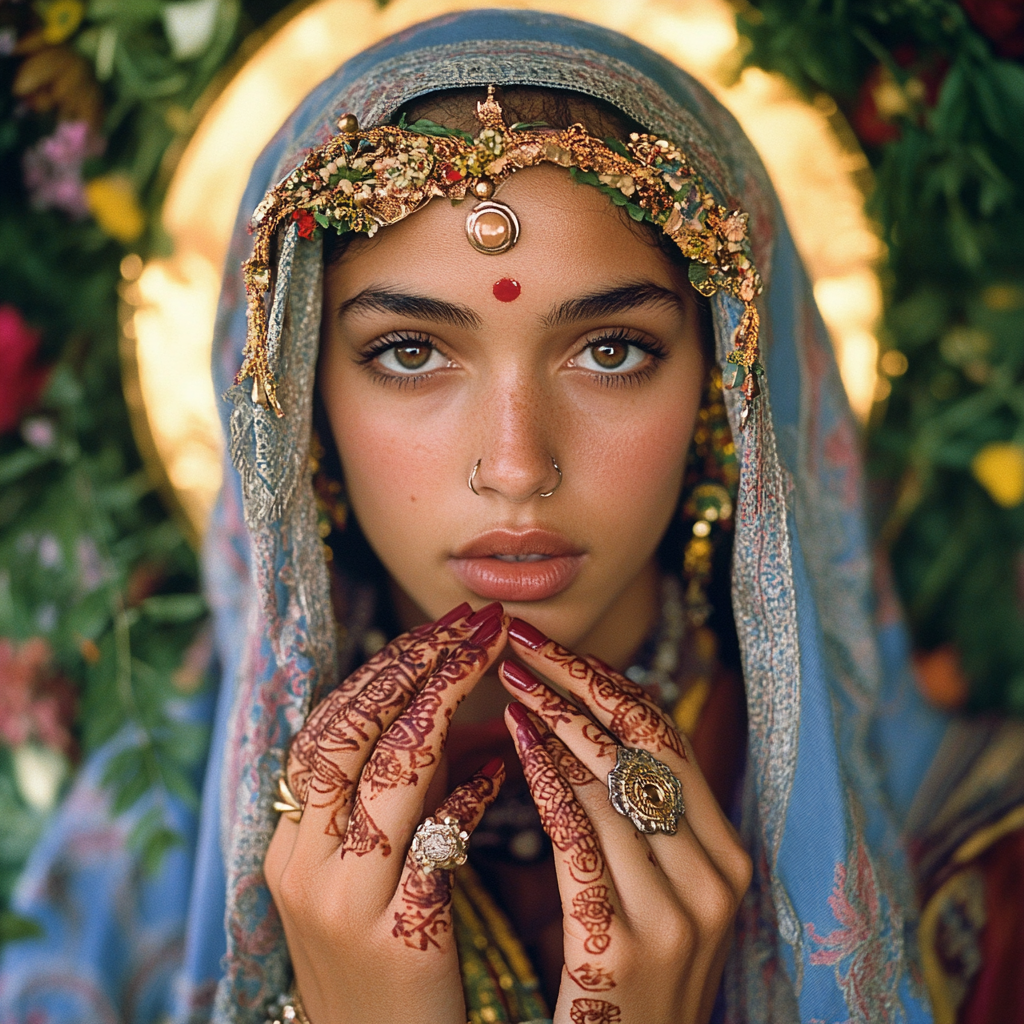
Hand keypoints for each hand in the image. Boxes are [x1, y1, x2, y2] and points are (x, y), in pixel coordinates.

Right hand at [264, 602, 507, 1023]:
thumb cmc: (381, 966)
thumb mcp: (365, 876)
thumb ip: (391, 802)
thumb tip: (444, 721)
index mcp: (290, 845)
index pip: (325, 730)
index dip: (383, 671)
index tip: (436, 627)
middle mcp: (303, 865)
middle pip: (347, 737)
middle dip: (410, 668)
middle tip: (467, 624)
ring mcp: (344, 903)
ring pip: (382, 776)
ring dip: (439, 706)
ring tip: (485, 661)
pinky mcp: (397, 940)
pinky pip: (434, 847)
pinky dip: (464, 797)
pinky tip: (496, 770)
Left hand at [501, 620, 751, 1023]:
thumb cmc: (624, 983)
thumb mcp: (649, 894)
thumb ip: (629, 821)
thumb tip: (580, 726)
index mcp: (725, 857)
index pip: (669, 740)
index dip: (610, 685)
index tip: (558, 649)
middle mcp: (715, 877)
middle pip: (645, 746)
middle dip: (580, 685)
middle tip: (524, 645)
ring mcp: (677, 914)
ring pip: (612, 783)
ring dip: (556, 723)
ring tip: (511, 684)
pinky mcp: (624, 947)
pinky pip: (580, 838)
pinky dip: (548, 780)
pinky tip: (517, 744)